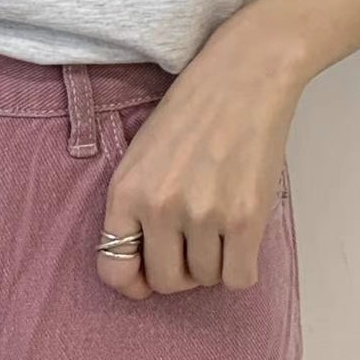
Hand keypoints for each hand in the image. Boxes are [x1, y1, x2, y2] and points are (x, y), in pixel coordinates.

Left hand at [98, 17, 308, 297]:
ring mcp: (203, 214)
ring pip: (207, 280)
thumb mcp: (141, 153)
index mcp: (126, 190)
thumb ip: (135, 205)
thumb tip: (142, 266)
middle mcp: (159, 207)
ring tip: (220, 218)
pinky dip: (242, 264)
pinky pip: (240, 278)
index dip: (133, 281)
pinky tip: (242, 234)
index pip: (113, 269)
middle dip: (181, 270)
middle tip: (194, 240)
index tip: (147, 275)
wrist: (243, 76)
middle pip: (167, 282)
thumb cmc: (192, 111)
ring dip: (215, 260)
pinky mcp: (245, 218)